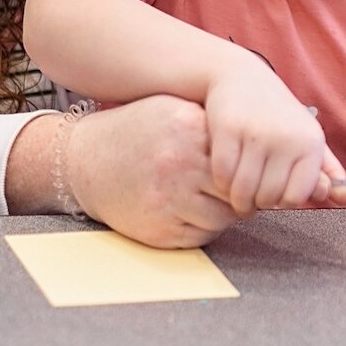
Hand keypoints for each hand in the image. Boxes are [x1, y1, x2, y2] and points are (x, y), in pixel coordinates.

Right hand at [58, 95, 239, 248]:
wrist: (85, 161)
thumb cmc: (136, 132)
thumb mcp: (171, 109)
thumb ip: (211, 121)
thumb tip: (260, 143)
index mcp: (186, 126)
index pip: (240, 154)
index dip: (244, 164)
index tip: (239, 167)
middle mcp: (178, 163)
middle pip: (237, 188)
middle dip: (238, 192)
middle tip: (229, 188)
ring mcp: (168, 199)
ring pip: (224, 217)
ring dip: (222, 212)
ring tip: (206, 198)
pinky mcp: (159, 230)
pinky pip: (203, 236)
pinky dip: (202, 228)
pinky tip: (187, 211)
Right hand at [202, 62, 344, 215]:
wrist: (240, 76)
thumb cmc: (276, 112)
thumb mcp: (305, 134)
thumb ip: (325, 169)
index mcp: (311, 143)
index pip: (295, 198)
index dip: (281, 202)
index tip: (273, 195)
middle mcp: (287, 138)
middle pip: (267, 198)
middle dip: (256, 202)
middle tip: (251, 193)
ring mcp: (257, 133)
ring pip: (243, 191)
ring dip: (236, 197)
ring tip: (236, 191)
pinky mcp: (228, 129)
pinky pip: (222, 176)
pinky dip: (220, 182)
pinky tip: (224, 175)